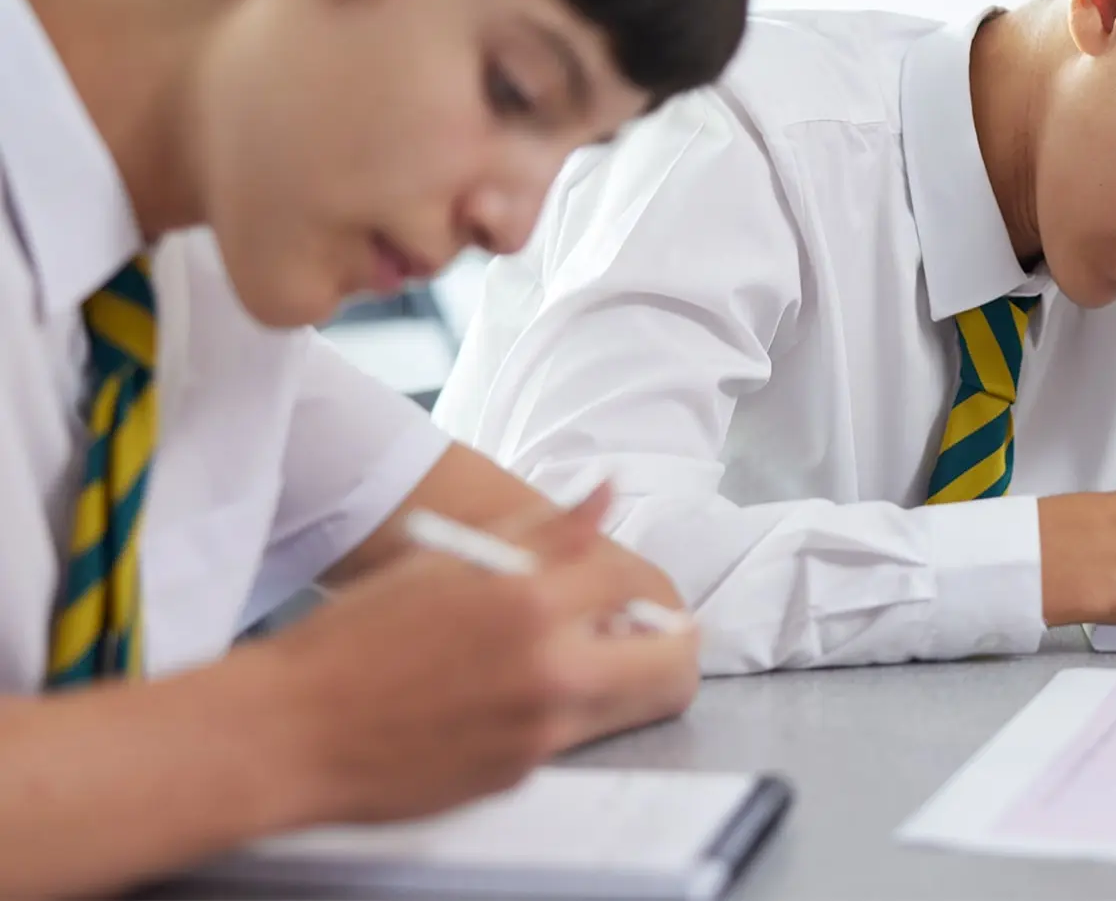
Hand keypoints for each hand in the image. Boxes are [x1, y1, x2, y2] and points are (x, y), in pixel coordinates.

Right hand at [265, 489, 699, 825]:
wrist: (290, 731)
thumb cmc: (358, 638)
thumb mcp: (449, 560)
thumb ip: (543, 530)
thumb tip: (605, 495)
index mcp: (531, 604)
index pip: (629, 583)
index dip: (623, 581)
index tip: (609, 586)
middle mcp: (550, 673)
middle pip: (671, 663)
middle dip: (669, 643)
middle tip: (638, 631)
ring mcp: (540, 733)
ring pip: (634, 707)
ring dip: (625, 679)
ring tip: (577, 656)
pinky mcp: (521, 775)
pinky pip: (574, 736)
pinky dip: (564, 713)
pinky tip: (509, 696)